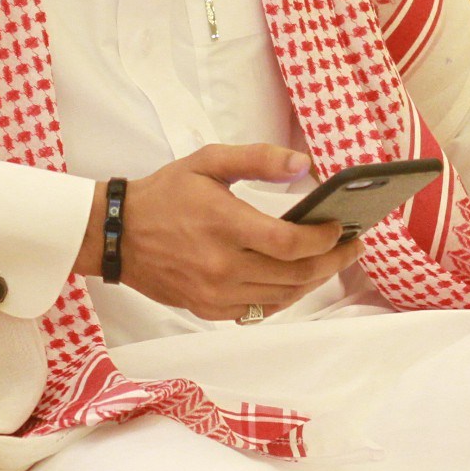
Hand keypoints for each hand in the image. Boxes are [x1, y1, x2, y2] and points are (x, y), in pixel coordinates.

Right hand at [75, 144, 363, 320]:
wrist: (116, 234)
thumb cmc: (165, 194)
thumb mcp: (208, 162)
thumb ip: (257, 158)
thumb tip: (303, 164)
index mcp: (224, 225)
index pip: (290, 244)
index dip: (324, 239)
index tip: (341, 227)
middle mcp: (222, 266)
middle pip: (295, 274)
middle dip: (333, 260)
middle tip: (353, 245)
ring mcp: (216, 293)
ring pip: (283, 296)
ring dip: (313, 280)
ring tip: (330, 260)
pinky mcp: (209, 309)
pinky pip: (260, 312)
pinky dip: (285, 297)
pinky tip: (296, 280)